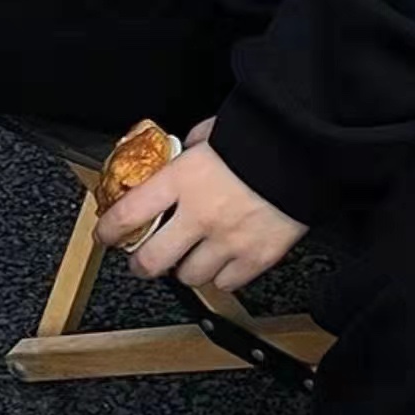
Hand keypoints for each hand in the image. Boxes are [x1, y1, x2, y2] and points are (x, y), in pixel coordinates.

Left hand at [95, 116, 307, 293]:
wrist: (309, 148)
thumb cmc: (262, 135)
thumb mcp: (215, 131)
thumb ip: (192, 148)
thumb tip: (182, 153)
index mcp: (183, 179)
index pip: (128, 215)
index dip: (109, 231)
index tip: (106, 235)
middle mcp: (199, 215)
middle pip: (151, 260)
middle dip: (141, 263)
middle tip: (143, 259)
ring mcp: (228, 240)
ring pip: (189, 277)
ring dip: (185, 268)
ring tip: (191, 256)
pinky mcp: (257, 256)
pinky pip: (226, 283)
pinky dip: (221, 275)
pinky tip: (224, 260)